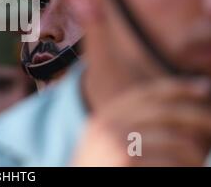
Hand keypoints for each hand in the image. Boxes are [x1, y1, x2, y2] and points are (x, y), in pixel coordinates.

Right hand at [73, 79, 210, 165]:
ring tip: (197, 160)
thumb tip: (177, 111)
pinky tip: (188, 169)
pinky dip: (186, 167)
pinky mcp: (126, 162)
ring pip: (175, 141)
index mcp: (106, 116)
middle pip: (165, 111)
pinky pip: (172, 163)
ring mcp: (117, 144)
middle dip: (197, 116)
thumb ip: (131, 125)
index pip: (147, 93)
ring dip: (194, 153)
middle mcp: (109, 125)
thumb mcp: (106, 142)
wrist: (68, 186)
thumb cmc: (100, 169)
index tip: (203, 88)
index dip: (177, 87)